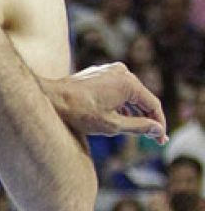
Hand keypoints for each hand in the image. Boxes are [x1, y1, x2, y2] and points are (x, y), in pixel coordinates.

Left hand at [43, 63, 167, 141]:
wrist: (49, 98)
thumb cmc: (77, 112)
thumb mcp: (112, 125)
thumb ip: (138, 127)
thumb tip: (158, 130)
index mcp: (127, 82)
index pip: (153, 104)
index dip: (159, 124)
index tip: (161, 140)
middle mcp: (121, 72)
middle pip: (143, 98)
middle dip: (149, 119)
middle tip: (155, 139)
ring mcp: (109, 70)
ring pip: (131, 95)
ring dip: (137, 113)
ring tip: (141, 132)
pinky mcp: (99, 73)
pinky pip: (119, 90)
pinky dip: (123, 105)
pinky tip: (124, 119)